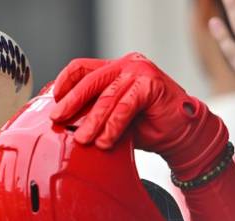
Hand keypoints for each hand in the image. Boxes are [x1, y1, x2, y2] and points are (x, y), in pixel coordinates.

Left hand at [50, 52, 228, 180]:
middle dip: (71, 101)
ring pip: (107, 97)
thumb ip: (92, 113)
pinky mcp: (151, 84)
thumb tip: (62, 123)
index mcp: (114, 69)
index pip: (82, 68)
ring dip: (93, 121)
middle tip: (58, 118)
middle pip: (90, 80)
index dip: (64, 82)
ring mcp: (140, 72)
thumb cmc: (146, 127)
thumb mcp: (111, 119)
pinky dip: (113, 126)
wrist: (181, 135)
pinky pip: (125, 106)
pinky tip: (105, 141)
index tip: (53, 101)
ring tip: (83, 139)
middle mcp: (126, 65)